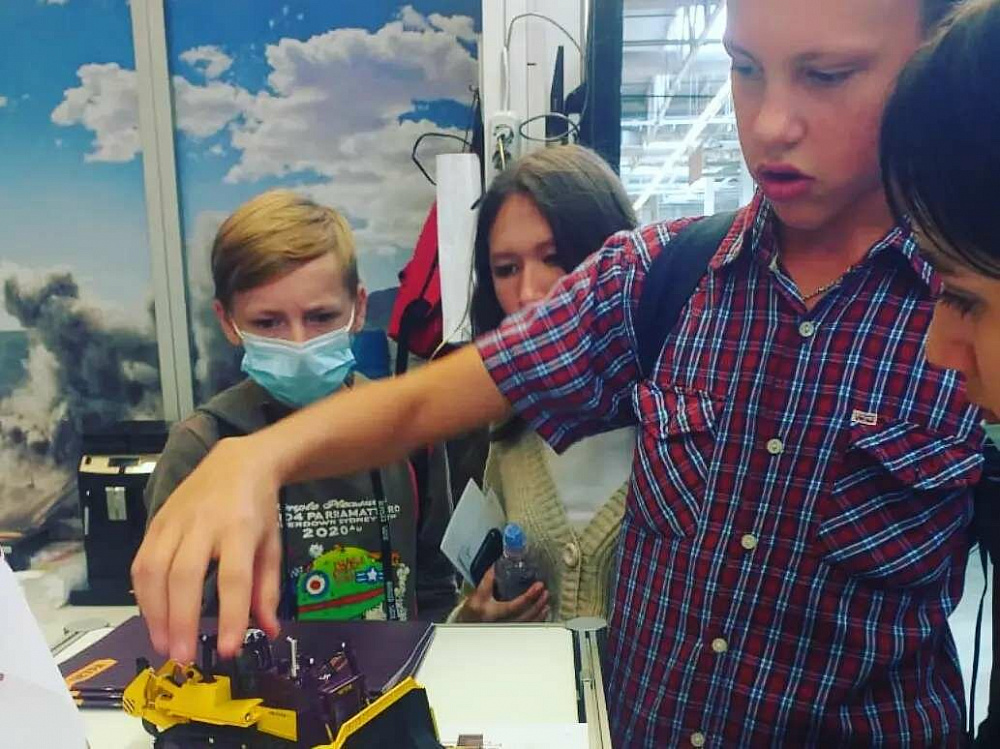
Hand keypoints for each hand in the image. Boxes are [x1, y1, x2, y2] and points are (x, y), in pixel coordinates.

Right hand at [131, 435, 282, 663]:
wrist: (237, 462)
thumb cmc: (258, 508)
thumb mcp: (272, 544)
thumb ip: (267, 588)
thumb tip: (268, 631)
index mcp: (240, 528)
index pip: (234, 577)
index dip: (231, 615)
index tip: (228, 650)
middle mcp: (204, 523)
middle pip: (185, 575)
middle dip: (181, 620)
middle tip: (182, 658)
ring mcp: (175, 521)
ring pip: (154, 570)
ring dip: (155, 614)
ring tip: (163, 645)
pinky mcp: (155, 521)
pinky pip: (140, 562)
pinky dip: (142, 595)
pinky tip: (152, 618)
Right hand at [456, 567, 549, 622]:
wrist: (467, 626)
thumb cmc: (471, 613)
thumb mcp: (477, 595)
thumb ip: (488, 580)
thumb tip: (497, 565)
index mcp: (493, 613)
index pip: (515, 606)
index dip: (529, 596)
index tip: (538, 586)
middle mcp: (502, 624)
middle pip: (526, 616)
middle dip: (538, 603)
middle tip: (545, 591)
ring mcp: (508, 630)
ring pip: (529, 624)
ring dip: (540, 612)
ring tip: (546, 600)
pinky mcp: (512, 633)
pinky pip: (528, 628)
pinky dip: (537, 620)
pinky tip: (542, 613)